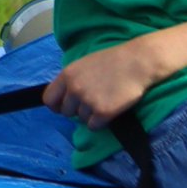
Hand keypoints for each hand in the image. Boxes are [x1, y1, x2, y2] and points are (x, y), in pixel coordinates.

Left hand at [43, 39, 160, 129]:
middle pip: (66, 112)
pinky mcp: (103, 112)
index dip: (56, 106)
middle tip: (92, 102)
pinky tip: (109, 110)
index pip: (49, 99)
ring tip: (104, 101)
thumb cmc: (113, 61)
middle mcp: (74, 89)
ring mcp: (88, 101)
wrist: (137, 62)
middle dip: (76, 110)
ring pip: (81, 119)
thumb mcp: (84, 64)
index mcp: (67, 75)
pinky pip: (93, 126)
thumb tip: (63, 97)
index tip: (65, 107)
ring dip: (91, 115)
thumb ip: (71, 79)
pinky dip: (100, 122)